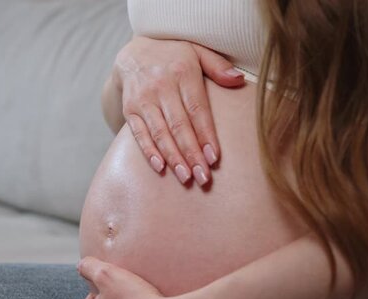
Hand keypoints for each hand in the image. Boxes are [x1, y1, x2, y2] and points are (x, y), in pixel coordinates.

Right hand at [112, 36, 243, 185]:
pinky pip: (139, 133)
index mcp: (183, 72)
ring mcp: (143, 99)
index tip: (214, 157)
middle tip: (203, 178)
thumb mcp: (197, 51)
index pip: (197, 109)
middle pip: (179, 125)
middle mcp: (161, 86)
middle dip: (191, 154)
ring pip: (159, 132)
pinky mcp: (129, 109)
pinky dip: (148, 151)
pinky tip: (160, 167)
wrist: (133, 52)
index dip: (205, 134)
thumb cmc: (174, 56)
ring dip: (173, 157)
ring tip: (185, 177)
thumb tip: (239, 80)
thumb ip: (218, 66)